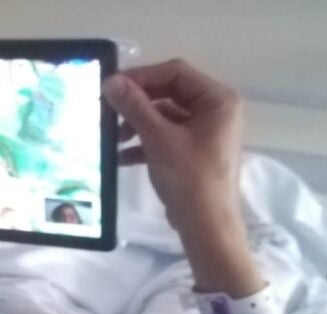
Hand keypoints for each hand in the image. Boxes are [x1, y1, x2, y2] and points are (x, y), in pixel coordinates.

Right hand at [102, 59, 243, 235]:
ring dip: (137, 124)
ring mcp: (205, 132)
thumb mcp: (158, 139)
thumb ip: (135, 107)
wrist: (206, 228)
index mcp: (218, 100)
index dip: (142, 76)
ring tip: (114, 138)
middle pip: (169, 92)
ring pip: (164, 115)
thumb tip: (110, 81)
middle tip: (108, 111)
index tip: (111, 87)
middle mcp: (215, 110)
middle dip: (137, 103)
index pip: (176, 72)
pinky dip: (144, 142)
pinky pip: (166, 135)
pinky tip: (122, 156)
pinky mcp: (193, 151)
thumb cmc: (190, 179)